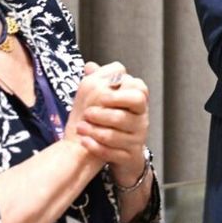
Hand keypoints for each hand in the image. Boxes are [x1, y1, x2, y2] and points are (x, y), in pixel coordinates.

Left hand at [71, 61, 150, 186]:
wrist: (119, 149)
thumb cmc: (113, 119)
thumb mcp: (109, 98)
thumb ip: (101, 81)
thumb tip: (89, 66)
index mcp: (138, 103)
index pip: (138, 93)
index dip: (119, 95)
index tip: (101, 97)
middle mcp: (141, 121)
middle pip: (123, 117)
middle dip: (103, 115)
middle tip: (87, 113)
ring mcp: (136, 140)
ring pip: (115, 136)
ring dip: (94, 131)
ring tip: (80, 128)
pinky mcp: (129, 157)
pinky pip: (111, 153)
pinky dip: (95, 147)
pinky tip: (84, 141)